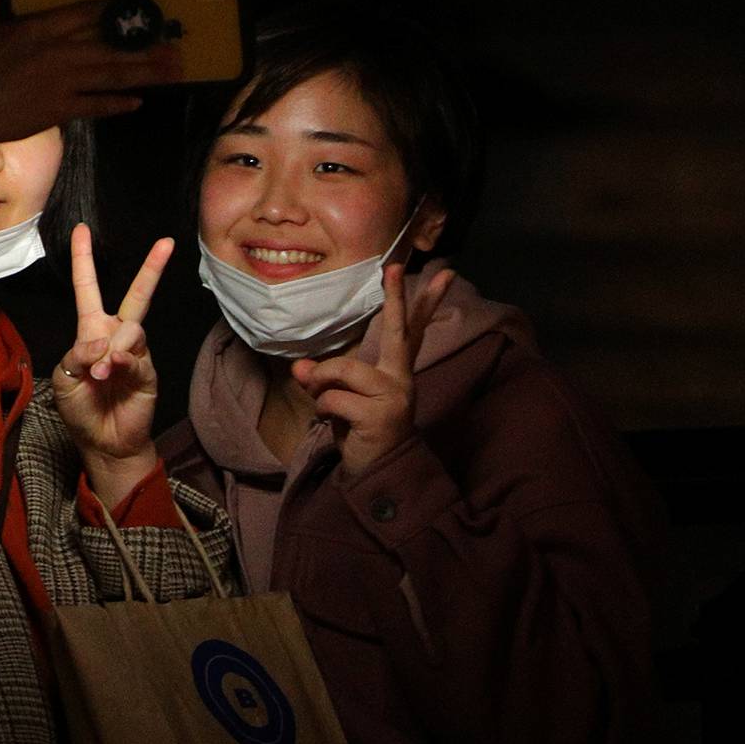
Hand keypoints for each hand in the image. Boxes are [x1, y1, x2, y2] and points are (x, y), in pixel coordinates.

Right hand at [0, 0, 179, 179]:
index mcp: (38, 28)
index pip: (85, 13)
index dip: (116, 9)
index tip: (141, 4)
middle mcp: (57, 52)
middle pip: (110, 45)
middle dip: (144, 44)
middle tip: (174, 43)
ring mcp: (61, 82)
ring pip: (111, 74)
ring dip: (144, 72)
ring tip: (171, 70)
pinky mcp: (59, 110)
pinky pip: (95, 106)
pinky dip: (117, 104)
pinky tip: (138, 102)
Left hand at [50, 223, 171, 504]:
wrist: (104, 443)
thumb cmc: (80, 409)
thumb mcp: (63, 378)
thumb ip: (77, 354)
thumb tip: (103, 342)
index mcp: (90, 329)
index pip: (86, 288)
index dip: (83, 259)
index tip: (82, 229)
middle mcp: (115, 334)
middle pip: (136, 294)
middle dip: (152, 268)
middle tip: (166, 242)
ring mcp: (135, 351)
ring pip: (132, 328)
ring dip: (112, 349)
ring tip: (100, 374)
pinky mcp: (148, 370)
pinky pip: (137, 354)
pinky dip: (122, 361)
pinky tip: (113, 373)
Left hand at [291, 263, 453, 480]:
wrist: (378, 476)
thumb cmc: (361, 431)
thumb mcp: (342, 399)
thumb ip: (326, 378)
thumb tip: (300, 368)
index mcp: (397, 371)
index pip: (413, 331)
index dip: (425, 302)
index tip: (444, 272)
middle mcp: (402, 379)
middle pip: (398, 332)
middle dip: (396, 299)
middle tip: (397, 267)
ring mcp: (394, 396)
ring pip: (343, 370)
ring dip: (323, 384)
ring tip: (325, 403)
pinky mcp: (379, 415)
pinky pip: (333, 398)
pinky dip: (323, 408)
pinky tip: (335, 423)